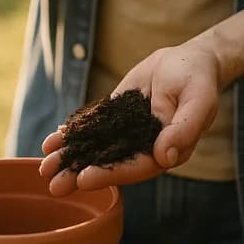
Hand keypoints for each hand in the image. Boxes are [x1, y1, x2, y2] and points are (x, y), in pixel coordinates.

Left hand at [38, 41, 221, 195]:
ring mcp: (128, 132)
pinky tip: (52, 141)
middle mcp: (144, 147)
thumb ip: (185, 128)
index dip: (110, 173)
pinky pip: (93, 128)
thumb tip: (165, 157)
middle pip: (111, 164)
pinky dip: (74, 134)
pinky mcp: (117, 116)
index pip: (136, 168)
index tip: (84, 178)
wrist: (188, 59)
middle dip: (80, 173)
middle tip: (53, 184)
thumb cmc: (198, 79)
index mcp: (166, 151)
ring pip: (97, 148)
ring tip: (45, 165)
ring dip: (71, 158)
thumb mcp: (198, 100)